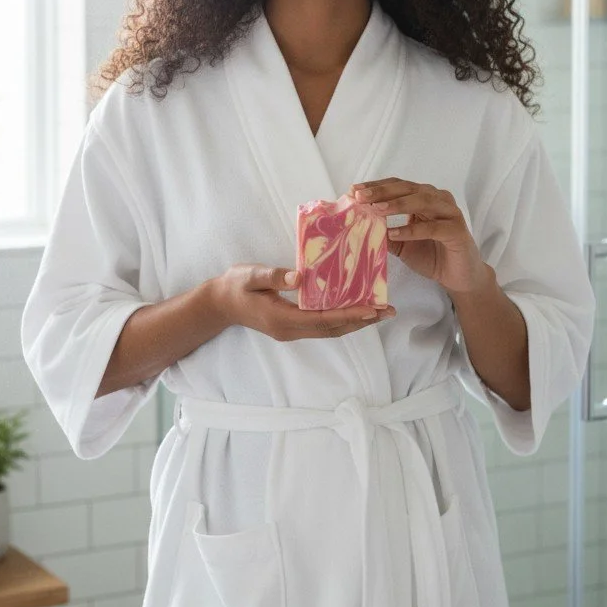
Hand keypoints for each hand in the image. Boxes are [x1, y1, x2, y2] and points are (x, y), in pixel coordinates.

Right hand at [212, 264, 395, 341]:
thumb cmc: (235, 285)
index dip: (350, 314)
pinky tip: (355, 308)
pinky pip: (323, 325)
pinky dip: (342, 318)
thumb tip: (301, 277)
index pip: (323, 319)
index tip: (372, 309)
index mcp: (283, 319)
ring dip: (355, 322)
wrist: (219, 303)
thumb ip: (274, 277)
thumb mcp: (251, 276)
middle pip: (333, 329)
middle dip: (361, 321)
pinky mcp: (292, 326)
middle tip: (387, 311)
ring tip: (379, 312)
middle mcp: (291, 330)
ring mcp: (292, 330)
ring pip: (330, 329)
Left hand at [349, 178, 489, 295]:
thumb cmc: (431, 256)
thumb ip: (384, 233)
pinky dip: (413, 229)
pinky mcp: (457, 231)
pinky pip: (433, 227)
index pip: (397, 185)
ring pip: (422, 201)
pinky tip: (395, 233)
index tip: (353, 191)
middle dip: (382, 191)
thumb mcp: (401, 244)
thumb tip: (358, 225)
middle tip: (361, 197)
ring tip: (377, 210)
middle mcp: (438, 199)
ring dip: (398, 205)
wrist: (459, 277)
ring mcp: (450, 213)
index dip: (376, 186)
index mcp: (424, 198)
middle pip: (408, 188)